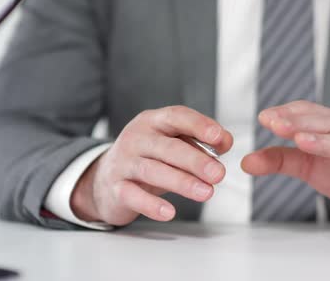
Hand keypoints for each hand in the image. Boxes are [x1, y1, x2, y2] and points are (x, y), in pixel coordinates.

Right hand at [71, 106, 232, 225]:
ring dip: (182, 182)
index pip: (177, 116)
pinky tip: (170, 212)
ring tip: (206, 192)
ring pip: (153, 171)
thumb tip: (225, 141)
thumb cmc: (149, 158)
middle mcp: (136, 137)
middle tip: (218, 174)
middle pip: (168, 147)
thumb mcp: (173, 144)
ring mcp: (124, 162)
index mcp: (153, 121)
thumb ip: (200, 141)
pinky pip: (133, 196)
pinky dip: (151, 205)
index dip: (199, 125)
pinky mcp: (116, 188)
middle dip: (195, 160)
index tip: (219, 137)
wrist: (104, 180)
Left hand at [241, 101, 329, 224]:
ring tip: (301, 142)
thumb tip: (246, 161)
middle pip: (324, 124)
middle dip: (298, 122)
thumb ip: (280, 160)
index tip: (264, 117)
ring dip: (324, 142)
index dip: (287, 113)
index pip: (309, 112)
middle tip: (274, 123)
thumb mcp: (311, 165)